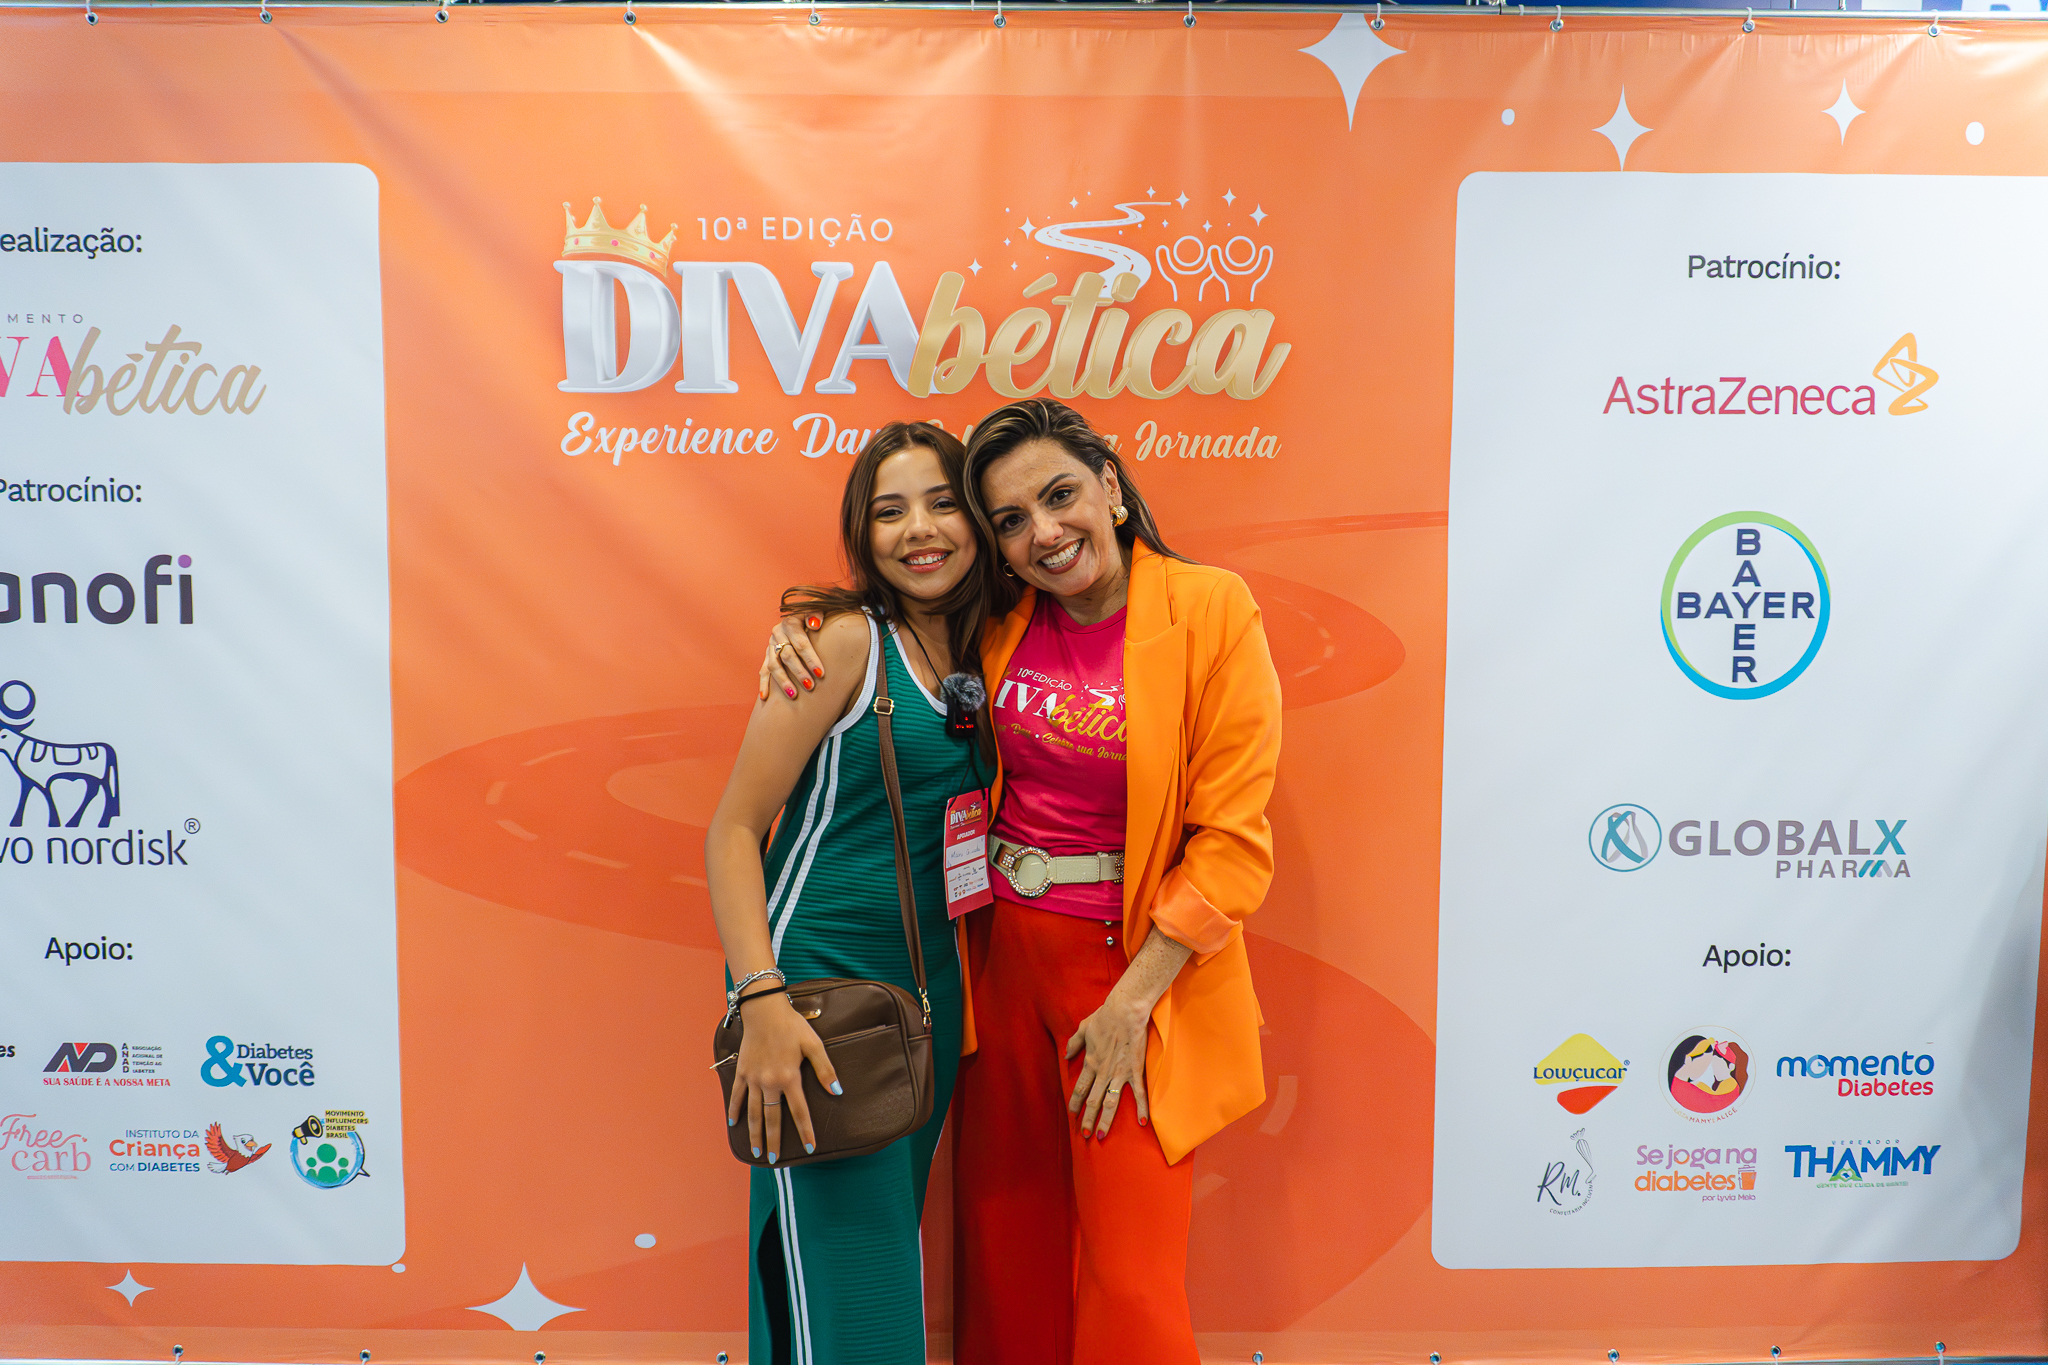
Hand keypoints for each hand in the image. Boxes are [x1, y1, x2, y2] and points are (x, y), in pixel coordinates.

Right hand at [728, 992, 841, 1163]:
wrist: (764, 1010)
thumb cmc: (792, 1026)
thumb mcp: (814, 1044)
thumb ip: (825, 1069)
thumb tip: (837, 1091)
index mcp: (789, 1077)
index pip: (799, 1111)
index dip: (806, 1131)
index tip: (810, 1148)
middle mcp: (769, 1083)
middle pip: (772, 1118)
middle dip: (774, 1140)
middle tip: (775, 1160)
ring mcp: (753, 1079)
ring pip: (753, 1112)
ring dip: (755, 1133)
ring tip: (757, 1151)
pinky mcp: (742, 1072)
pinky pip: (737, 1096)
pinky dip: (735, 1111)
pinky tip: (734, 1124)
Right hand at [757, 614, 827, 701]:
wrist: (802, 615)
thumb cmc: (815, 616)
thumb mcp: (817, 609)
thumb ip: (817, 614)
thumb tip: (814, 625)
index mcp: (790, 623)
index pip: (801, 643)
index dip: (810, 658)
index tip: (821, 673)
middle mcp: (778, 633)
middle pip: (787, 655)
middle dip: (799, 672)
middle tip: (809, 686)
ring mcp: (771, 645)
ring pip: (774, 665)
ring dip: (783, 681)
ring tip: (793, 695)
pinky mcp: (767, 655)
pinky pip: (763, 670)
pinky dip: (764, 684)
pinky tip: (765, 697)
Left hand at [1065, 991, 1151, 1139]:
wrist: (1125, 1011)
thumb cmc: (1104, 1017)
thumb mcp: (1083, 1028)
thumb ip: (1074, 1043)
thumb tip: (1066, 1054)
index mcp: (1090, 1063)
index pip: (1080, 1088)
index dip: (1075, 1102)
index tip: (1072, 1113)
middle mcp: (1103, 1072)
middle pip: (1093, 1101)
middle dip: (1088, 1119)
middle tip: (1084, 1135)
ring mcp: (1119, 1073)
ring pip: (1111, 1102)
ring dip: (1106, 1120)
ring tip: (1101, 1135)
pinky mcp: (1135, 1071)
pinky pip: (1139, 1093)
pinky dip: (1141, 1108)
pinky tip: (1142, 1123)